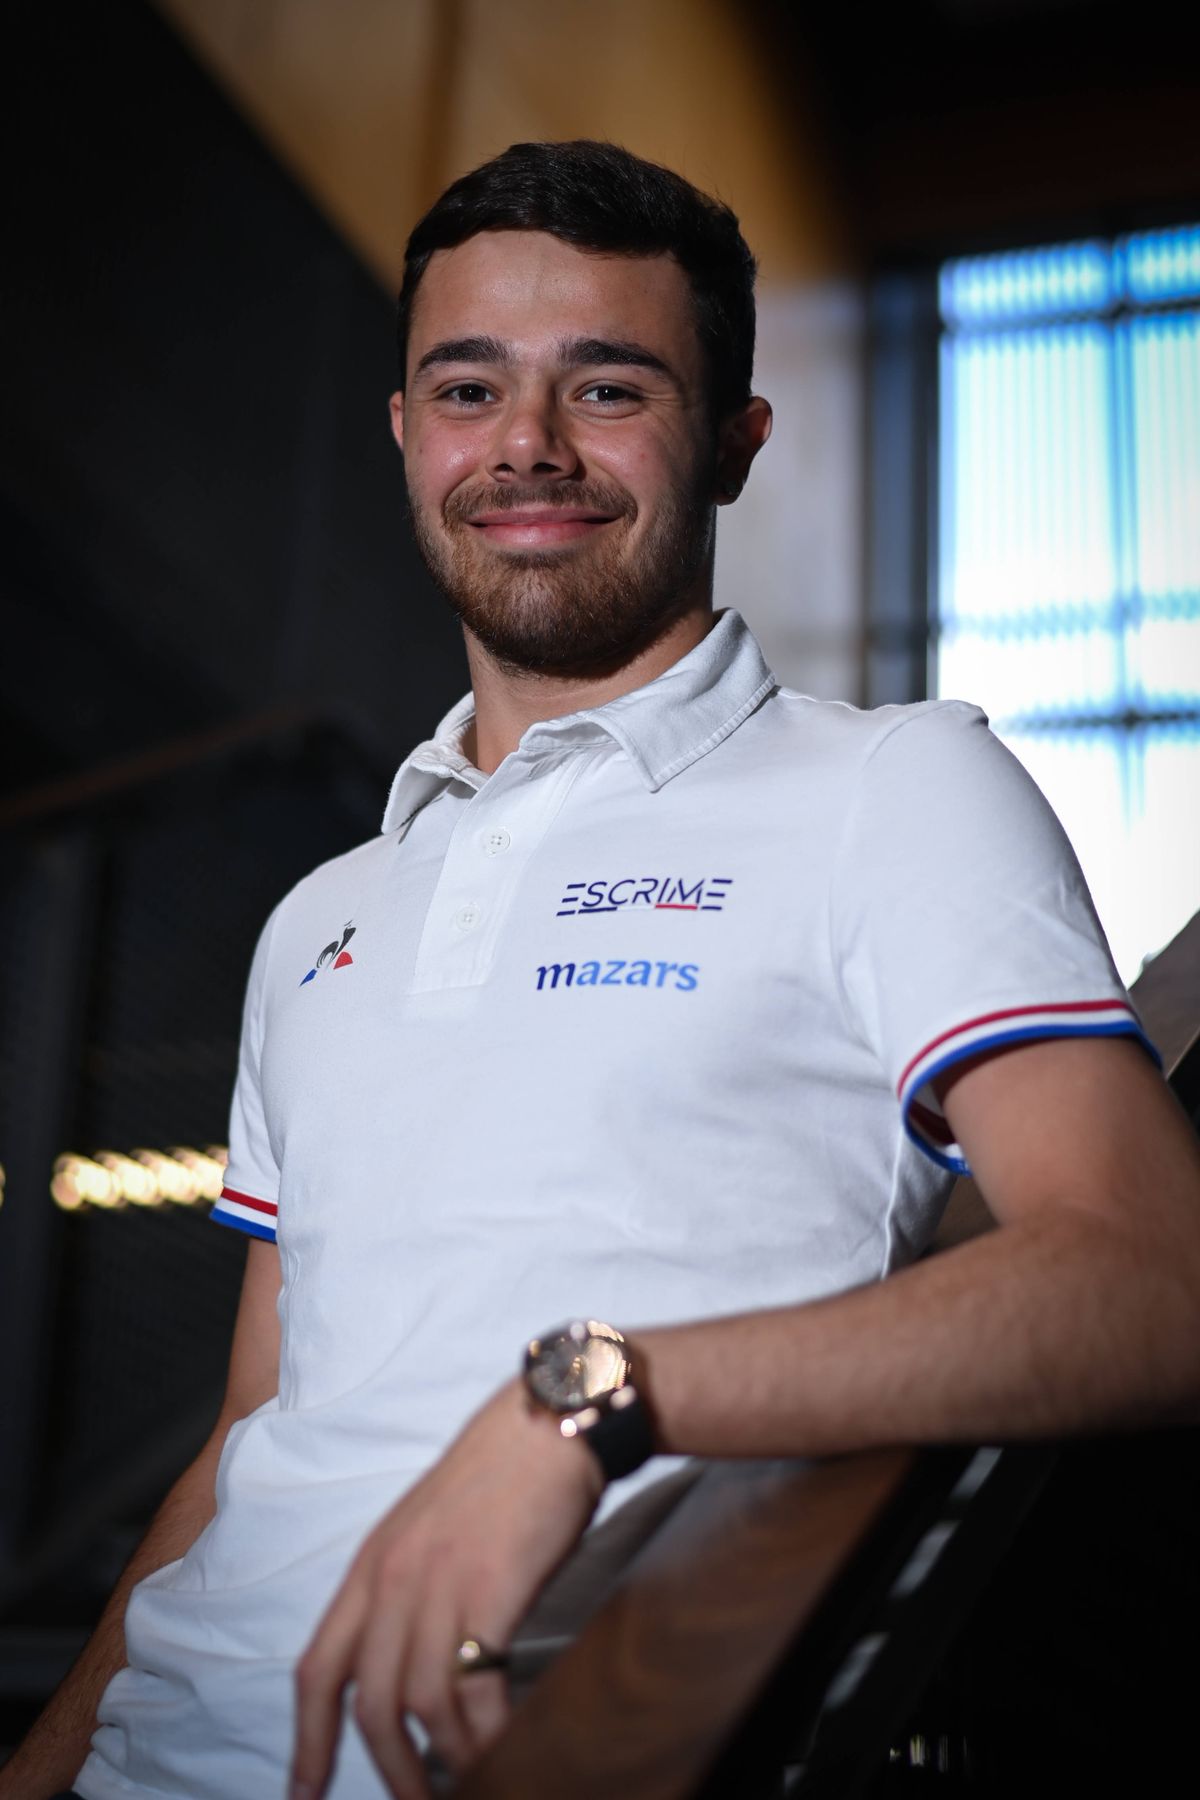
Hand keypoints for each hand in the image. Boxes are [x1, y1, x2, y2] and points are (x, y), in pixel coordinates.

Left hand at [289, 1378, 603, 1798]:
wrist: (551, 1422)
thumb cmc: (502, 1476)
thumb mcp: (432, 1529)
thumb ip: (411, 1587)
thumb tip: (414, 1660)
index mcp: (372, 1565)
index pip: (318, 1668)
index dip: (306, 1740)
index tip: (303, 1793)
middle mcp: (393, 1578)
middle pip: (366, 1703)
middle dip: (387, 1772)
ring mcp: (439, 1584)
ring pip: (416, 1707)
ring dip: (439, 1763)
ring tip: (466, 1784)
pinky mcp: (490, 1590)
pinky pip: (474, 1690)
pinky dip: (485, 1735)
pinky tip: (502, 1747)